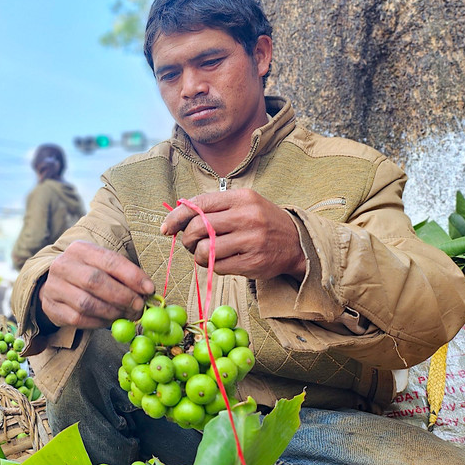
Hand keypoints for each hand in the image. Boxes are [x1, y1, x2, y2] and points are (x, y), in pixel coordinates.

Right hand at [39, 241, 154, 328]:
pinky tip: (110, 321)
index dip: (132, 275)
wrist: (54, 285)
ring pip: (87, 303)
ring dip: (112, 312)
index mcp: (80, 249)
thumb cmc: (87, 274)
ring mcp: (54, 287)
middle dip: (123, 296)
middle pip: (96, 281)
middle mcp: (63, 265)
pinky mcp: (51, 307)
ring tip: (127, 315)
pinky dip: (99, 322)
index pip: (109, 260)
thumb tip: (148, 292)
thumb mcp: (102, 266)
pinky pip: (79, 319)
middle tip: (139, 307)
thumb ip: (123, 276)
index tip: (149, 289)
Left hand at [161, 188, 305, 280]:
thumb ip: (214, 207)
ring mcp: (250, 240)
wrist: (297, 242)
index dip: (176, 217)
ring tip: (204, 253)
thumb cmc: (262, 221)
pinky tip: (219, 260)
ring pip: (204, 250)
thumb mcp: (243, 204)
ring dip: (197, 255)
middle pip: (197, 228)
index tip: (167, 227)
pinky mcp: (252, 262)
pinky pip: (217, 266)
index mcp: (241, 198)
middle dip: (185, 238)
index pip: (198, 204)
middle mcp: (246, 216)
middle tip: (189, 242)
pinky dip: (211, 265)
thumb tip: (177, 214)